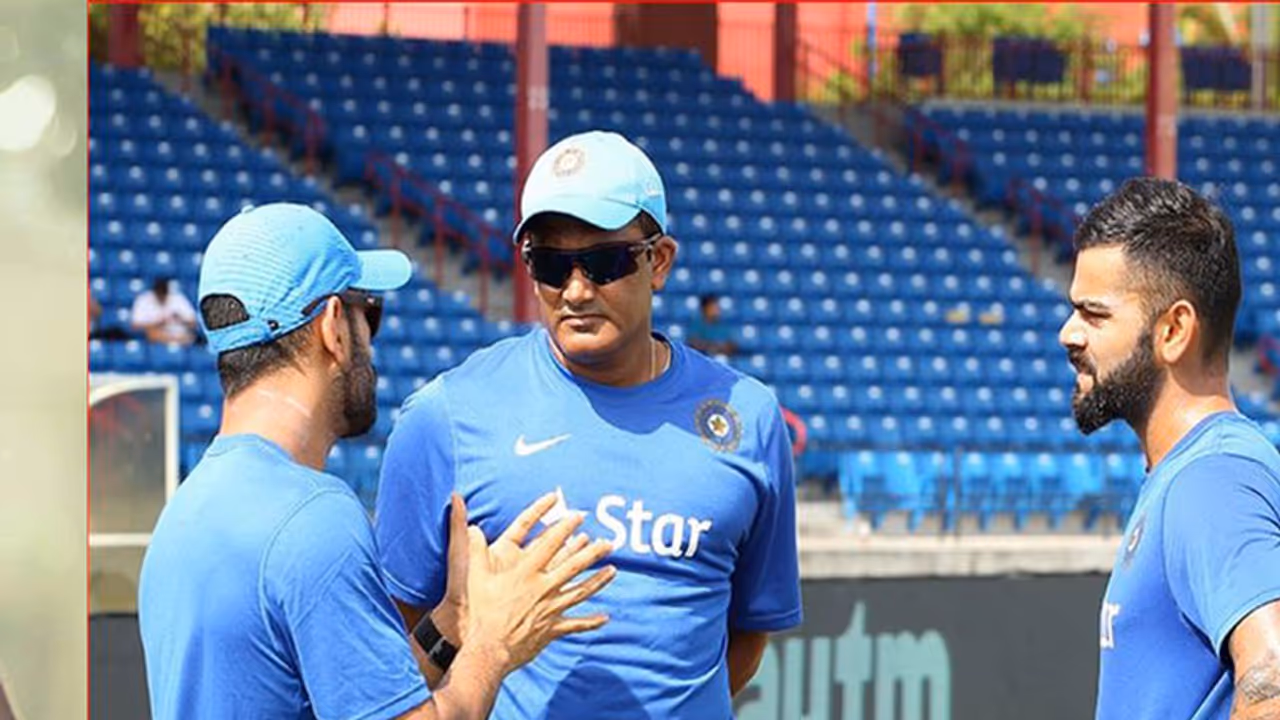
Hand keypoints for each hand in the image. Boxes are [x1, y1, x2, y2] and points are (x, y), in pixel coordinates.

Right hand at [445, 493, 614, 672]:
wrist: (485, 648)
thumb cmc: (476, 611)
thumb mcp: (470, 574)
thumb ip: (472, 546)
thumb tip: (469, 521)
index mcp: (525, 572)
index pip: (550, 543)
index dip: (565, 527)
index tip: (578, 516)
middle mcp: (542, 587)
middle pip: (573, 565)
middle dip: (592, 552)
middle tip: (608, 542)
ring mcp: (549, 609)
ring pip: (580, 591)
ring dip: (598, 581)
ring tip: (613, 570)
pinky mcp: (551, 629)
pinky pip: (575, 624)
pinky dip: (591, 621)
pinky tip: (605, 617)